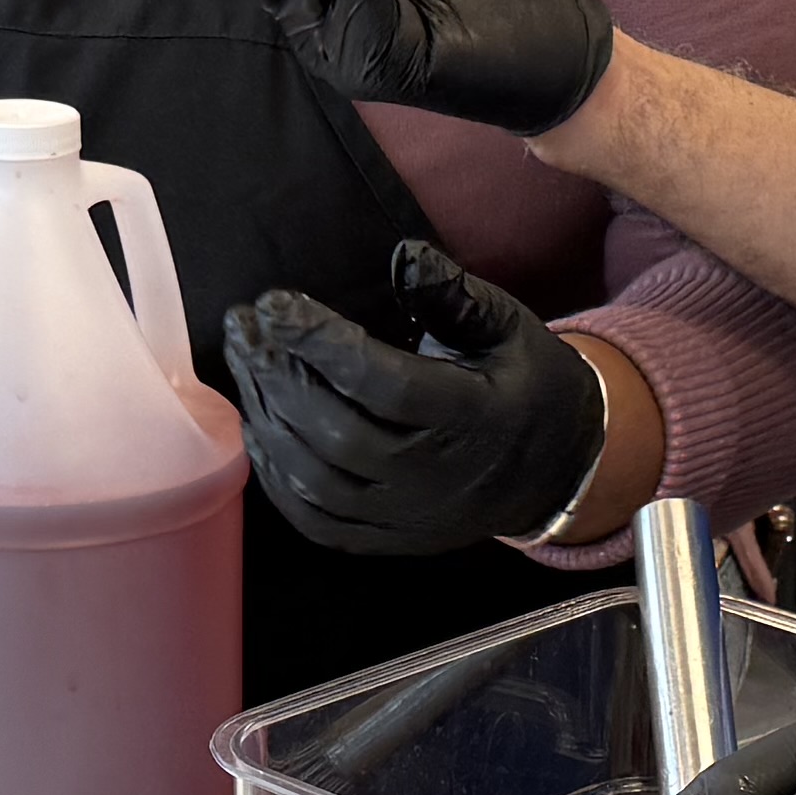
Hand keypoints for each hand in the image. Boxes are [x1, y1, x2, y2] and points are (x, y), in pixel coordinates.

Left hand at [224, 239, 608, 556]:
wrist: (553, 471)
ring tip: (244, 362)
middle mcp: (434, 477)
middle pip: (334, 431)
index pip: (380, 383)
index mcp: (470, 418)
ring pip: (315, 478)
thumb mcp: (508, 328)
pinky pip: (315, 520)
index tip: (274, 303)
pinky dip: (276, 475)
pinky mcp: (385, 539)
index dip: (320, 343)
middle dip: (276, 374)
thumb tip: (404, 255)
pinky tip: (259, 424)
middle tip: (242, 325)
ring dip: (266, 417)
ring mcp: (406, 516)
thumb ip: (454, 295)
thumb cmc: (524, 386)